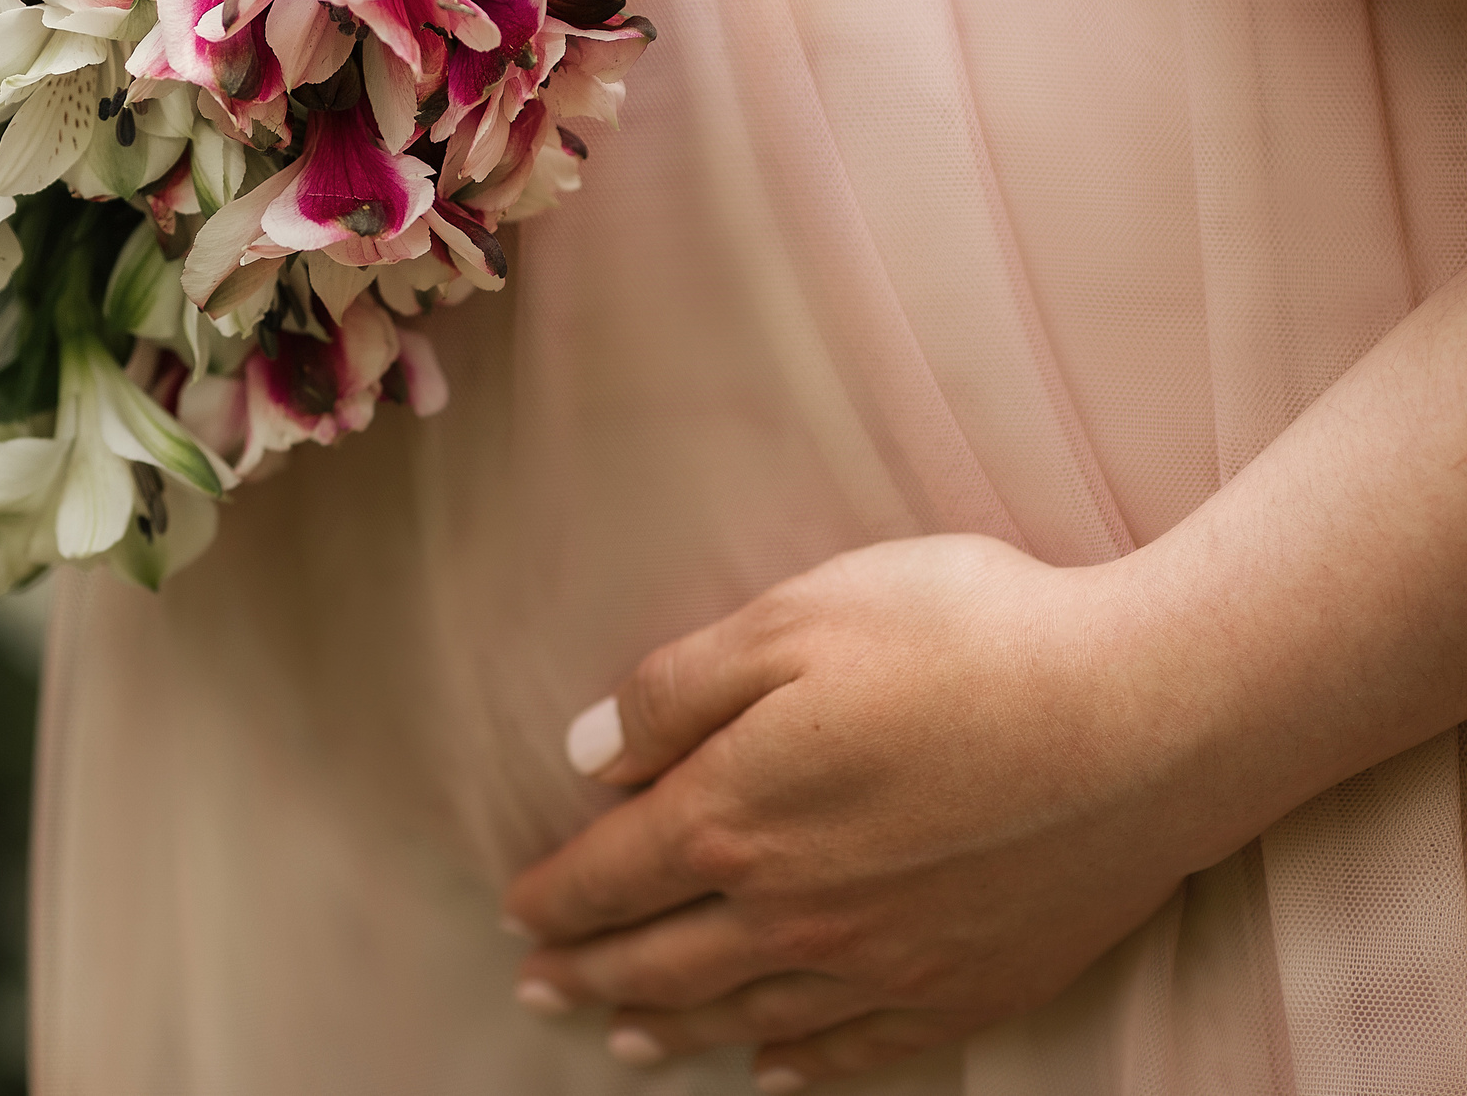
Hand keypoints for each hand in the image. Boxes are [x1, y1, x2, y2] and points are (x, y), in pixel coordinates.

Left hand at [502, 534, 1272, 1088]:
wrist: (1151, 716)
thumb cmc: (969, 639)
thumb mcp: (795, 619)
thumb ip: (676, 693)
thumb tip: (587, 760)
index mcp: (738, 815)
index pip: (612, 876)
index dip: (556, 897)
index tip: (518, 910)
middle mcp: (797, 912)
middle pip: (663, 961)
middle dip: (590, 977)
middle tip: (541, 990)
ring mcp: (886, 963)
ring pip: (748, 1015)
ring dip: (674, 1031)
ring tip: (625, 1043)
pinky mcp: (970, 987)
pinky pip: (860, 1051)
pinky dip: (803, 1067)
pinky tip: (774, 1071)